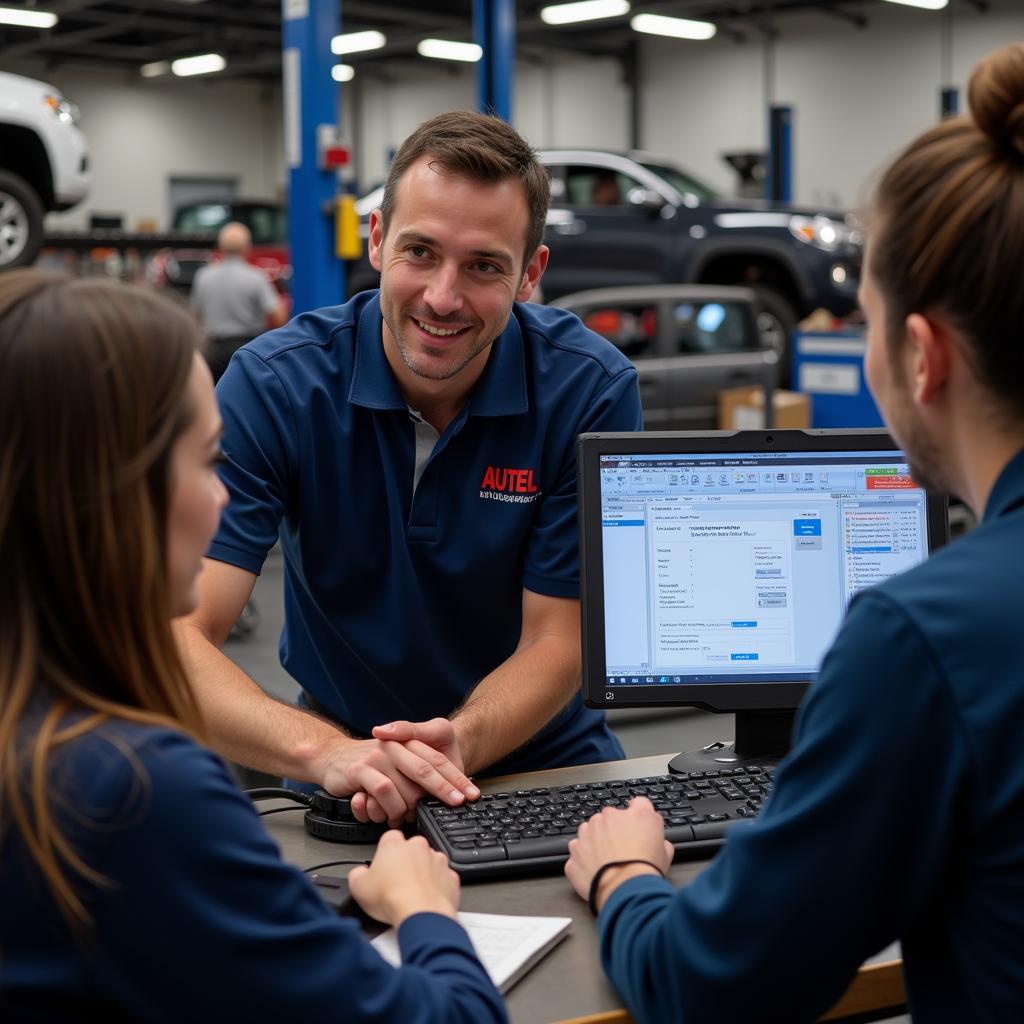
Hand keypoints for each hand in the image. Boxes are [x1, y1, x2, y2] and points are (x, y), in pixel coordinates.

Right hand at [318, 727, 476, 825]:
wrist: (333, 754)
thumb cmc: (370, 762)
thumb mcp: (399, 757)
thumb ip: (420, 767)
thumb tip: (447, 787)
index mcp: (407, 742)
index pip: (437, 761)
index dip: (455, 778)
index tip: (470, 794)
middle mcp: (394, 748)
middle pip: (426, 769)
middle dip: (444, 790)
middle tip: (456, 804)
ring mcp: (377, 758)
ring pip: (405, 785)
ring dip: (410, 807)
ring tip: (406, 817)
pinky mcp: (360, 770)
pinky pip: (383, 790)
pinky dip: (389, 807)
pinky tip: (389, 816)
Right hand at [347, 830, 459, 924]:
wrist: (420, 913)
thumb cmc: (392, 898)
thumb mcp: (358, 886)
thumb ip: (357, 874)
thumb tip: (359, 874)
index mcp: (395, 844)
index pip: (388, 839)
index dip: (384, 854)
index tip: (382, 867)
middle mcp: (418, 846)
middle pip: (410, 850)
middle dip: (405, 863)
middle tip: (395, 883)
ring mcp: (437, 860)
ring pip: (428, 863)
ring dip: (422, 874)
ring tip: (411, 894)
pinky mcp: (451, 876)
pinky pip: (442, 879)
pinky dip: (437, 887)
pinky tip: (426, 899)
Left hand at [564, 798, 673, 911]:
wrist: (625, 890)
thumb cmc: (645, 871)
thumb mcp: (666, 853)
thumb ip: (660, 841)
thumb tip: (660, 844)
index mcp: (636, 815)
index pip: (639, 804)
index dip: (639, 816)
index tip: (637, 826)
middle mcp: (610, 817)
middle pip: (611, 818)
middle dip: (614, 830)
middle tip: (621, 850)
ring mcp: (589, 831)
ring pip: (590, 830)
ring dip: (596, 841)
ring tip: (606, 862)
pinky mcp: (575, 849)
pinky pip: (578, 850)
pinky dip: (583, 858)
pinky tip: (594, 870)